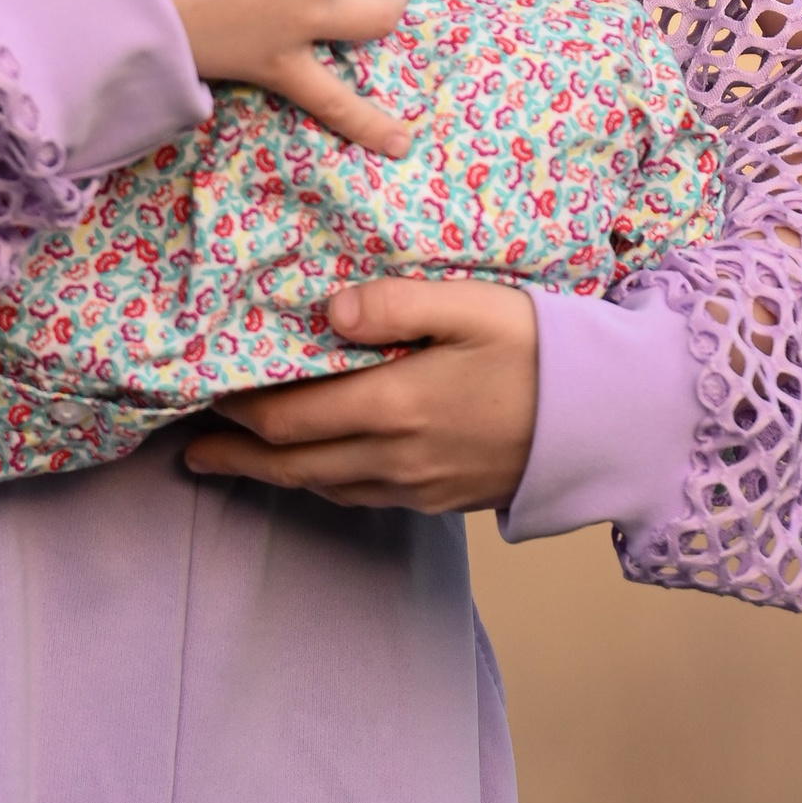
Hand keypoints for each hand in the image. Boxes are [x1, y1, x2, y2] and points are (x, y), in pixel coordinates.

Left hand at [180, 280, 538, 513]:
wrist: (610, 418)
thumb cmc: (541, 348)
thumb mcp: (469, 304)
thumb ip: (392, 303)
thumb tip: (325, 311)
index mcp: (395, 405)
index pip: (289, 418)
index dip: (236, 412)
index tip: (201, 397)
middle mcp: (396, 457)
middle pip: (294, 464)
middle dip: (237, 455)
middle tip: (190, 449)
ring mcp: (420, 486)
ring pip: (325, 487)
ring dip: (275, 475)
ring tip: (236, 461)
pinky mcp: (442, 499)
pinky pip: (364, 497)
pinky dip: (323, 485)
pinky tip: (315, 471)